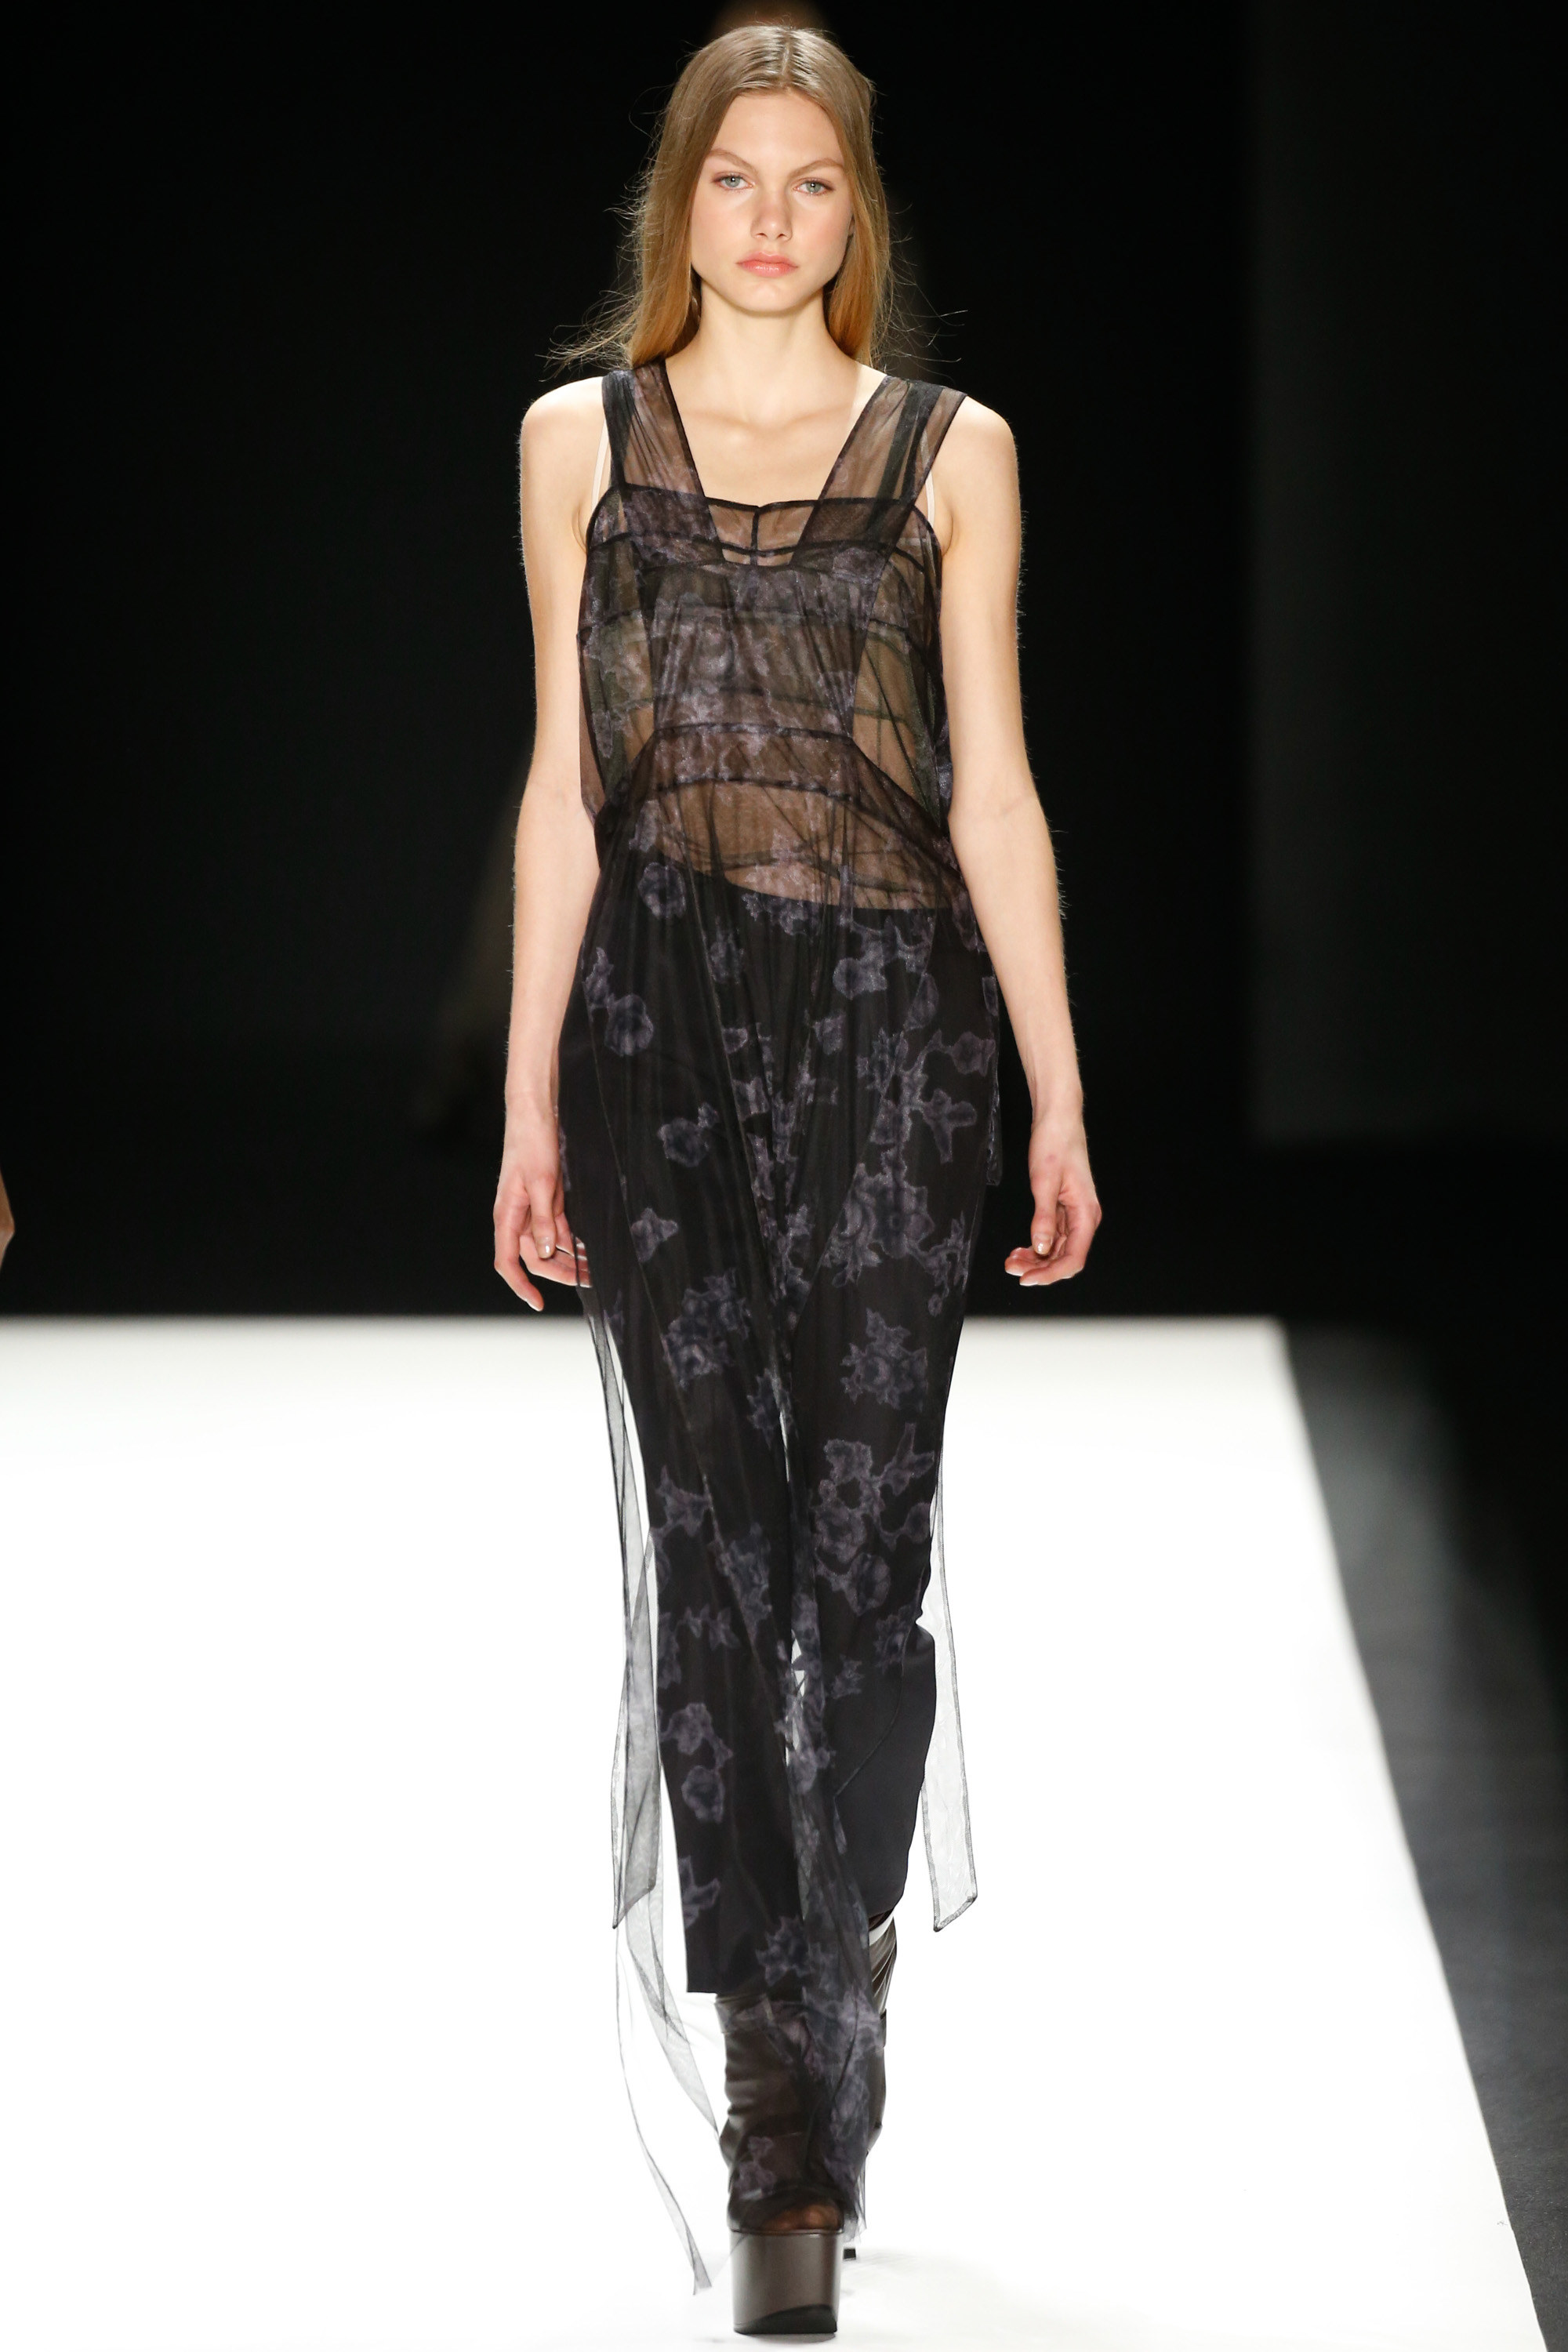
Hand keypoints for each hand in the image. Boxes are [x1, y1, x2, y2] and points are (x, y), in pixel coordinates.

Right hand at [493, 1102, 589, 1308]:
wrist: (537, 1113)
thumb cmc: (532, 1143)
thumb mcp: (542, 1183)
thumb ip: (543, 1219)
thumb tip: (544, 1254)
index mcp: (506, 1215)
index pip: (507, 1262)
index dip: (520, 1286)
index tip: (537, 1303)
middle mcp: (516, 1217)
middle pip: (535, 1258)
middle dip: (561, 1273)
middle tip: (591, 1280)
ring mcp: (531, 1210)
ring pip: (549, 1246)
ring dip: (571, 1258)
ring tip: (598, 1266)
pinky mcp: (546, 1201)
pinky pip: (558, 1229)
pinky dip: (573, 1240)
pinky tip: (591, 1247)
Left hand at [1004, 1111, 1100, 1288]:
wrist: (1057, 1120)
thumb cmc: (1054, 1145)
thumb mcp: (1044, 1182)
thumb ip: (1043, 1218)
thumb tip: (1041, 1248)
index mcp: (1086, 1214)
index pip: (1073, 1259)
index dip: (1050, 1274)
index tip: (1026, 1278)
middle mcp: (1084, 1219)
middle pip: (1064, 1258)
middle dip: (1039, 1268)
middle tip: (1011, 1268)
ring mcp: (1074, 1215)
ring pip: (1057, 1250)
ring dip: (1036, 1259)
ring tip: (1012, 1260)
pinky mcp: (1064, 1210)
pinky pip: (1052, 1236)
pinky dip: (1036, 1245)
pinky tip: (1020, 1248)